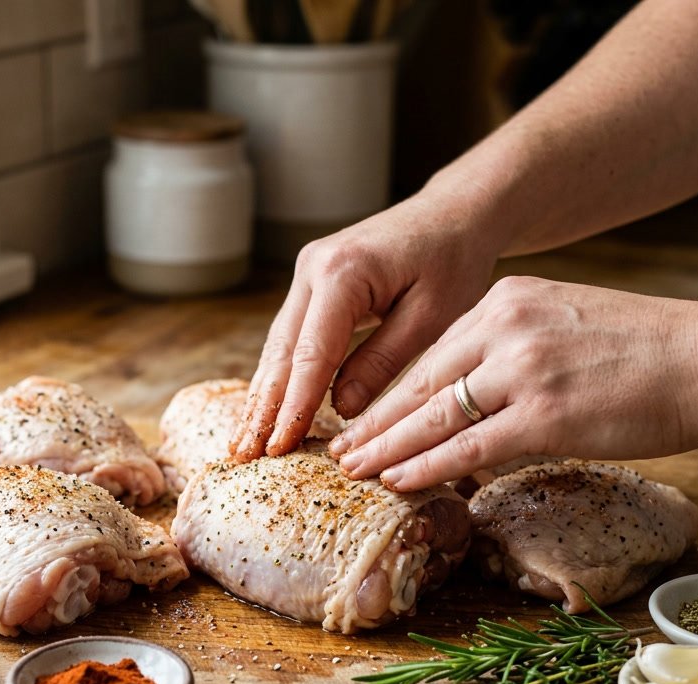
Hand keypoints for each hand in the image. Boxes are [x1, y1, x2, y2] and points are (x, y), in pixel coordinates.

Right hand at [230, 192, 500, 460]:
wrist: (453, 213)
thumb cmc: (453, 260)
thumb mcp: (432, 317)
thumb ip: (383, 362)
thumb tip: (343, 410)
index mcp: (342, 273)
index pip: (311, 354)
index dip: (294, 406)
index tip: (279, 447)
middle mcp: (313, 268)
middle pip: (281, 352)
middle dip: (262, 408)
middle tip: (244, 456)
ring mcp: (307, 273)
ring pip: (278, 346)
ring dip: (262, 396)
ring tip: (244, 442)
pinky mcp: (312, 283)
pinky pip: (290, 337)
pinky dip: (279, 375)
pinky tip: (265, 409)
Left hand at [330, 276, 697, 489]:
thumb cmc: (647, 349)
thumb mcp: (565, 323)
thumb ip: (514, 348)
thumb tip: (475, 391)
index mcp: (507, 301)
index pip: (432, 354)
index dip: (392, 392)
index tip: (363, 417)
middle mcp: (506, 327)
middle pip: (422, 384)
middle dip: (376, 423)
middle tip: (339, 450)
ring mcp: (523, 370)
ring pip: (435, 416)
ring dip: (388, 449)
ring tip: (354, 471)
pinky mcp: (544, 413)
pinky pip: (469, 445)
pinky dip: (428, 466)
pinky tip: (399, 481)